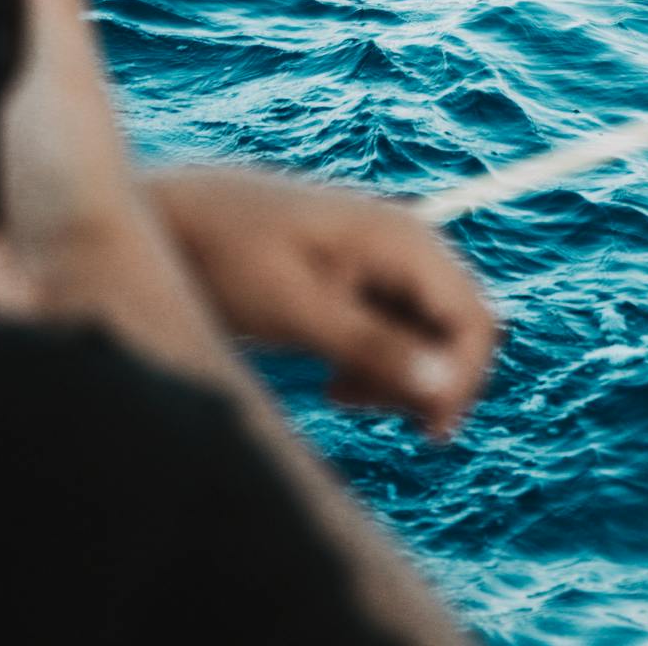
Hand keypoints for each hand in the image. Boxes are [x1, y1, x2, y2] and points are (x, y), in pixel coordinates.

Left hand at [149, 165, 498, 438]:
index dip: (461, 382)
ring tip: (341, 396)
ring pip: (432, 333)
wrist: (175, 215)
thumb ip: (372, 346)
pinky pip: (399, 329)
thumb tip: (443, 387)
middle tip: (365, 410)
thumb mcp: (297, 310)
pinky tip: (335, 383)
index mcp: (402, 240)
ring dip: (405, 377)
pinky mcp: (359, 277)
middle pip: (462, 327)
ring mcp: (383, 259)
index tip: (422, 432)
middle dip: (434, 381)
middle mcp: (406, 243)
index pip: (473, 321)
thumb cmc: (227, 255)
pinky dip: (380, 364)